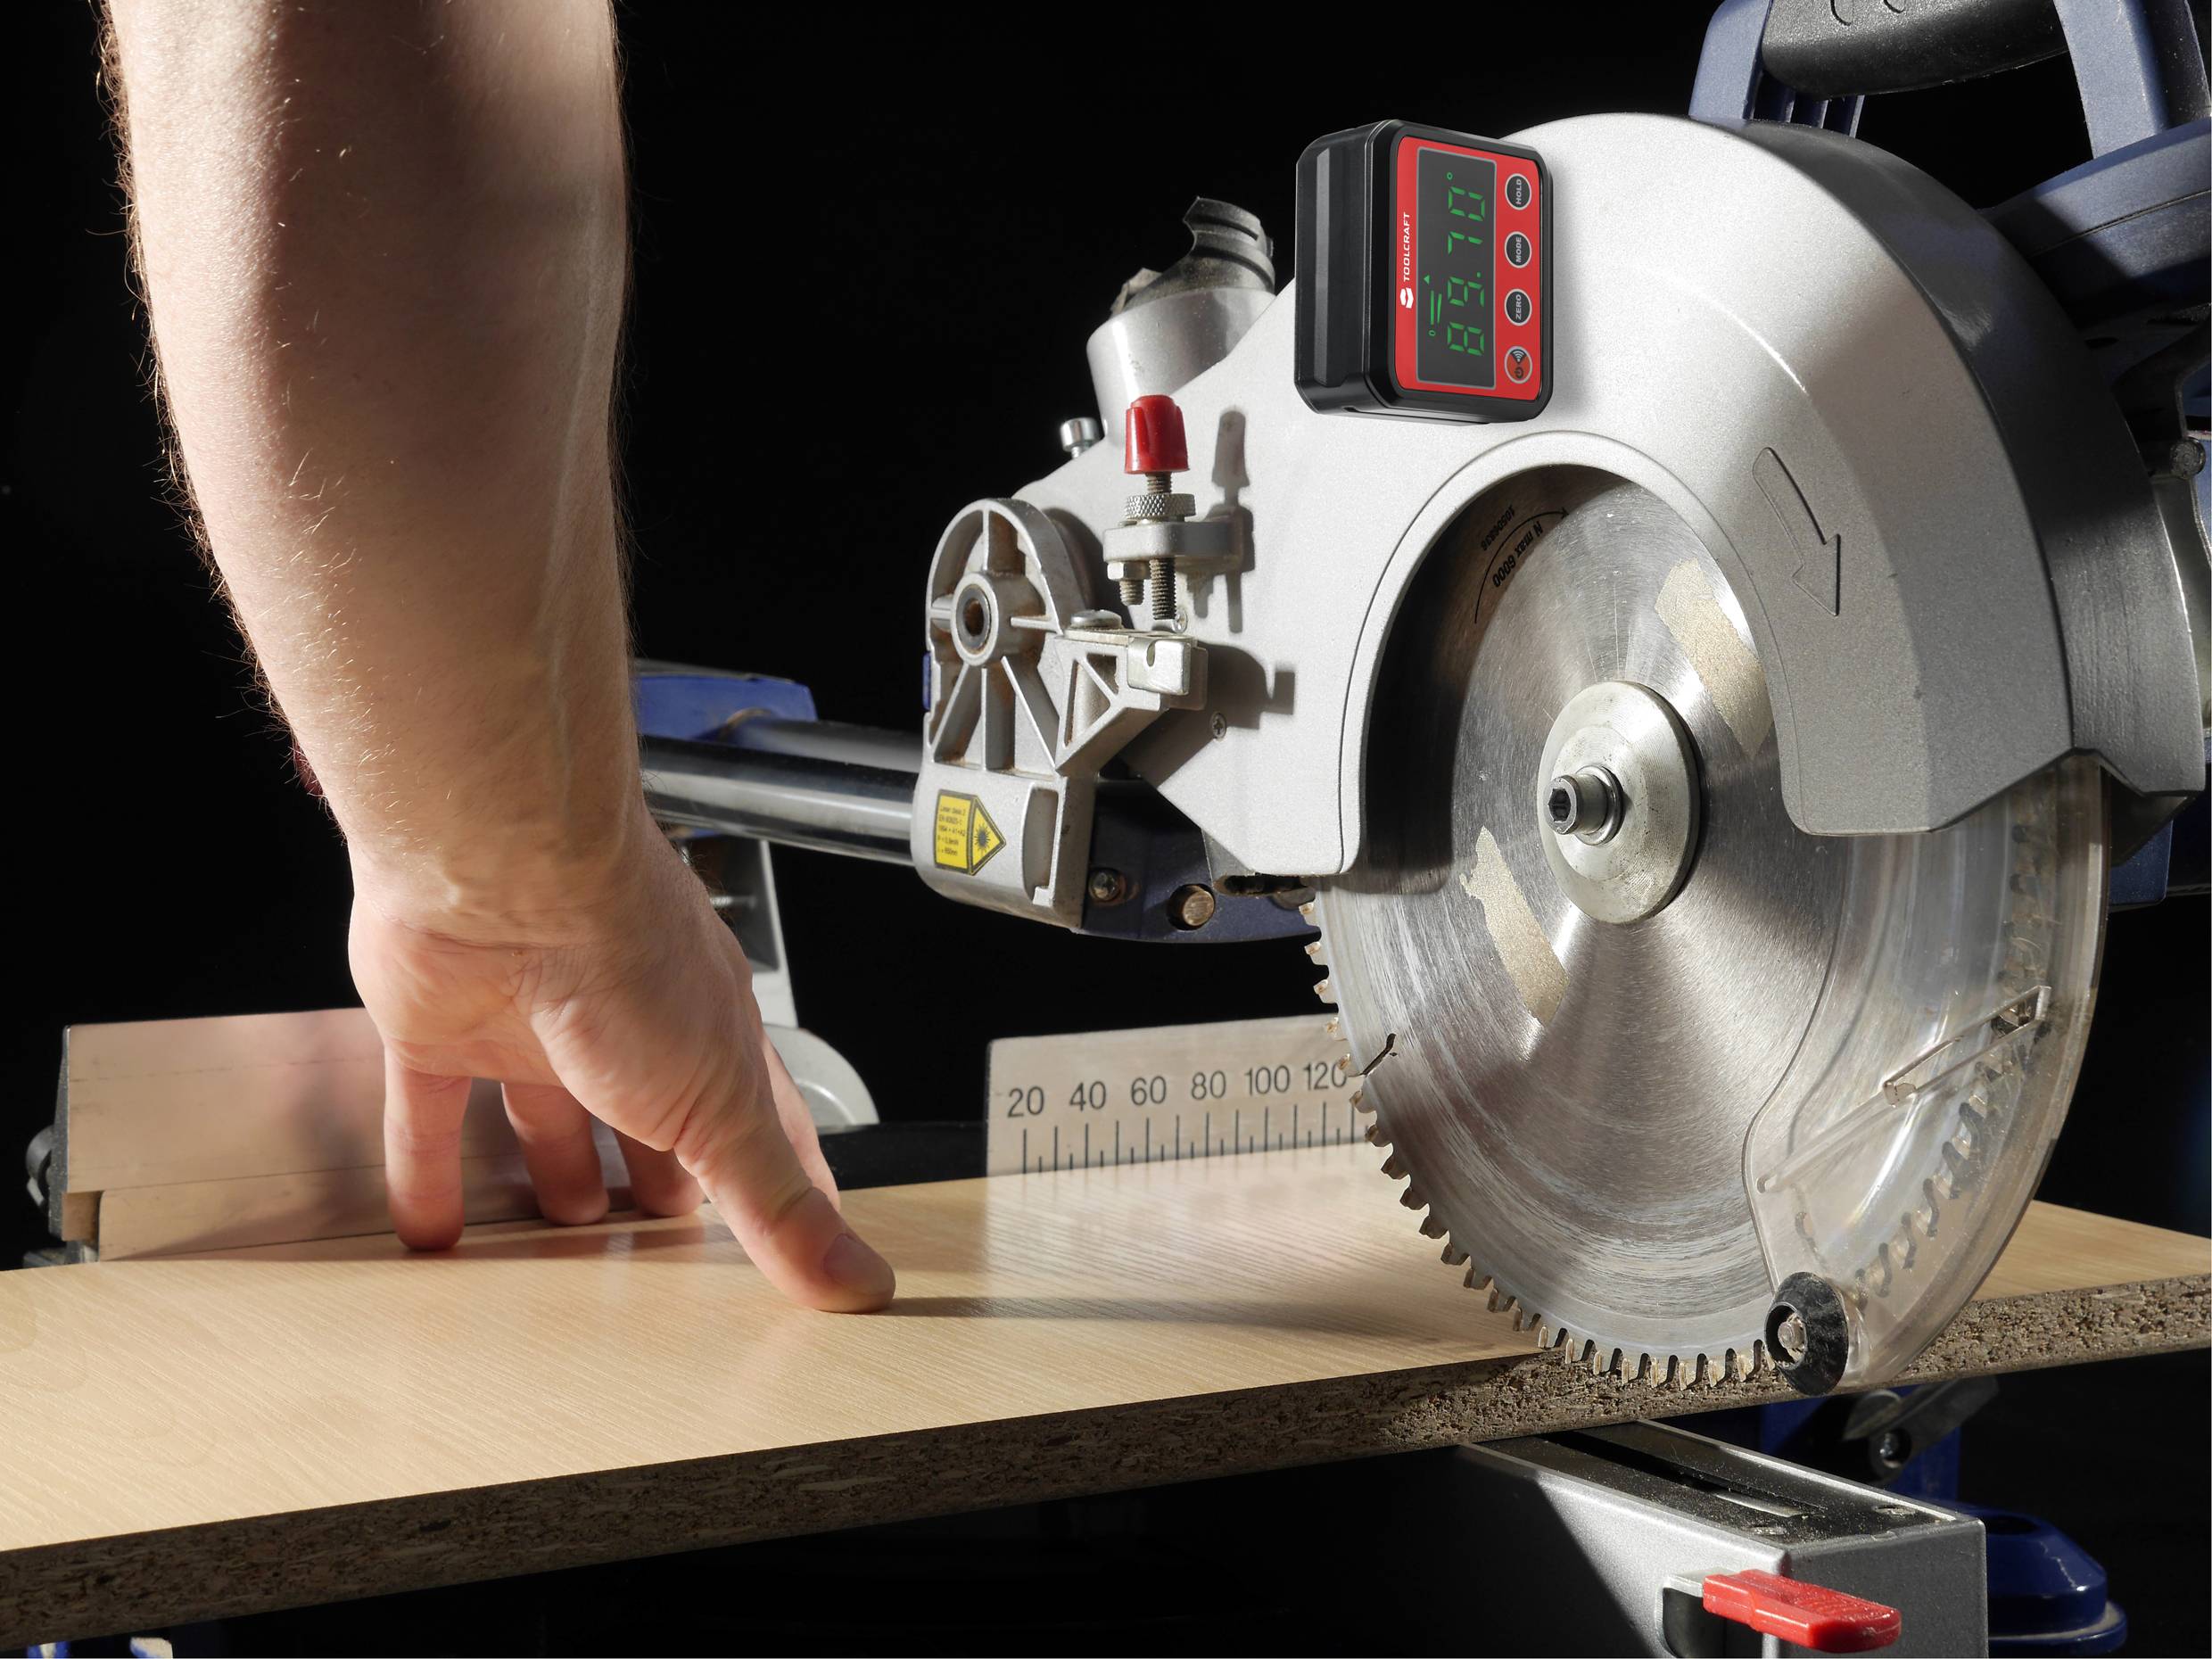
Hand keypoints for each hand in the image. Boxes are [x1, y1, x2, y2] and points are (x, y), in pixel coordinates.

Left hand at [347, 817, 894, 1311]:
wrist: (505, 877)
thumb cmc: (626, 959)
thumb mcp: (726, 1108)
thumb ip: (776, 1202)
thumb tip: (856, 1279)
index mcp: (707, 1036)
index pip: (759, 1119)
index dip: (778, 1179)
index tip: (795, 1230)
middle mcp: (625, 1028)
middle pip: (648, 1119)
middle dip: (659, 1179)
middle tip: (661, 1243)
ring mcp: (534, 1026)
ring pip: (544, 1117)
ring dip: (552, 1175)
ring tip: (555, 1236)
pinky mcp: (445, 1030)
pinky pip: (433, 1116)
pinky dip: (429, 1176)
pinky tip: (432, 1233)